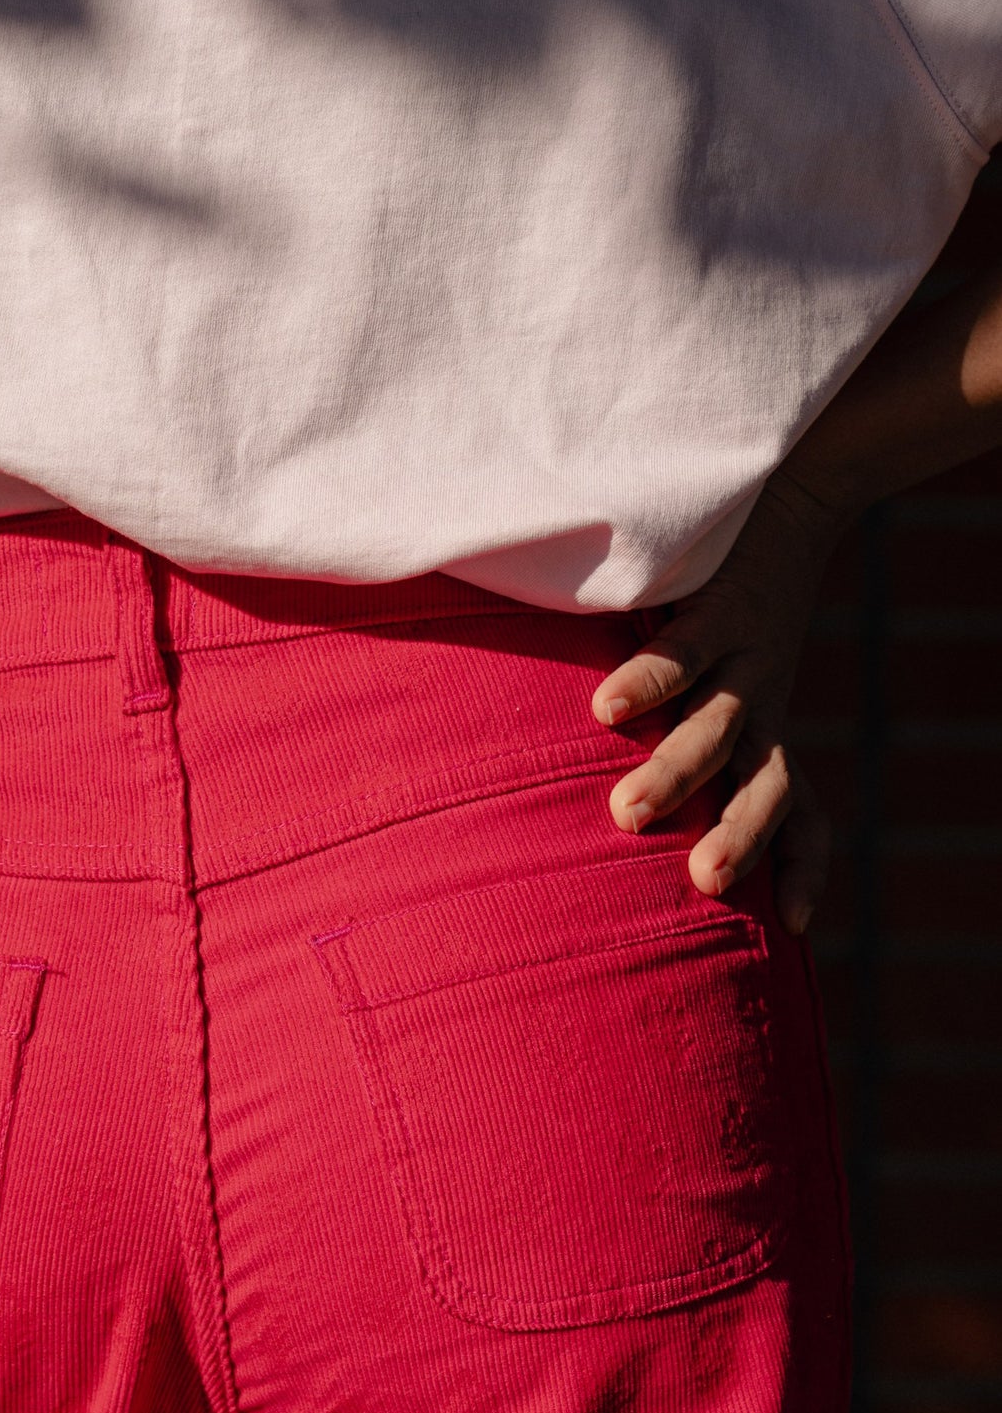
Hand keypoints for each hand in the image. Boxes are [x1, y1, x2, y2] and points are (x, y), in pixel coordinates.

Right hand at [590, 469, 842, 935]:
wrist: (794, 484)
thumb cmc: (729, 595)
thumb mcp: (721, 678)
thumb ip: (682, 734)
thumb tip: (609, 810)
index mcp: (768, 728)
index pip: (805, 813)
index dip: (807, 868)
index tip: (799, 928)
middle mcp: (763, 702)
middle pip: (770, 786)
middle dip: (739, 836)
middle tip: (703, 883)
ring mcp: (746, 656)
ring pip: (721, 728)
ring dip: (677, 773)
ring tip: (627, 814)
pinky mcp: (723, 605)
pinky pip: (686, 652)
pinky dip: (650, 681)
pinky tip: (605, 711)